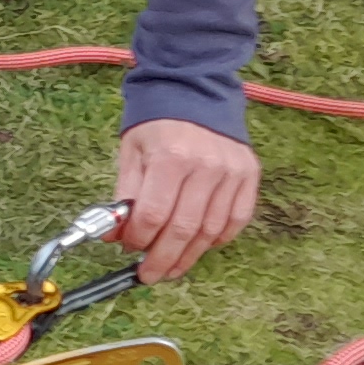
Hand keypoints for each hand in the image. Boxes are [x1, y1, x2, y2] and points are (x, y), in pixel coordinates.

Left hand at [112, 118, 259, 282]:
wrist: (194, 89)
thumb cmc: (157, 121)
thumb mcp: (132, 152)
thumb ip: (126, 195)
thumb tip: (114, 234)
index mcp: (171, 157)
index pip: (154, 215)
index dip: (138, 239)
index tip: (128, 248)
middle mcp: (206, 166)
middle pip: (184, 229)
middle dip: (163, 259)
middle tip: (149, 275)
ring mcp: (232, 171)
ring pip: (211, 231)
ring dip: (189, 255)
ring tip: (171, 268)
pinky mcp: (249, 174)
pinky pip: (236, 220)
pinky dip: (217, 239)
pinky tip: (199, 246)